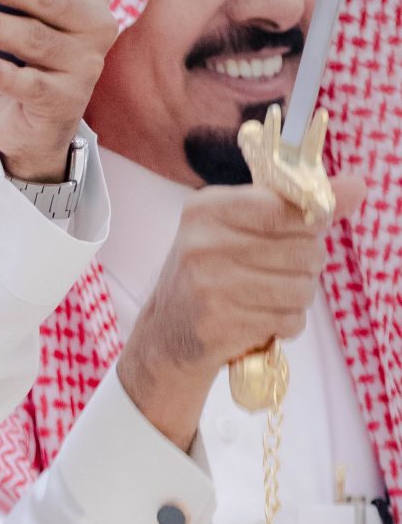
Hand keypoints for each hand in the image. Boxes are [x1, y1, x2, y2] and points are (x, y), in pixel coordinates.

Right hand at [119, 175, 363, 449]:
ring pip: (303, 287)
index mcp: (207, 208)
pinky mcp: (220, 323)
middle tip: (279, 272)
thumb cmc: (212, 274)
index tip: (307, 231)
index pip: (287, 208)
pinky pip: (289, 320)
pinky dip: (286, 323)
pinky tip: (262, 320)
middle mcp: (204, 242)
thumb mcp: (241, 228)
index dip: (312, 223)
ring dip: (298, 297)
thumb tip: (357, 187)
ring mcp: (210, 285)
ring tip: (270, 298)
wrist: (166, 336)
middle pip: (305, 249)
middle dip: (306, 265)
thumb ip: (298, 205)